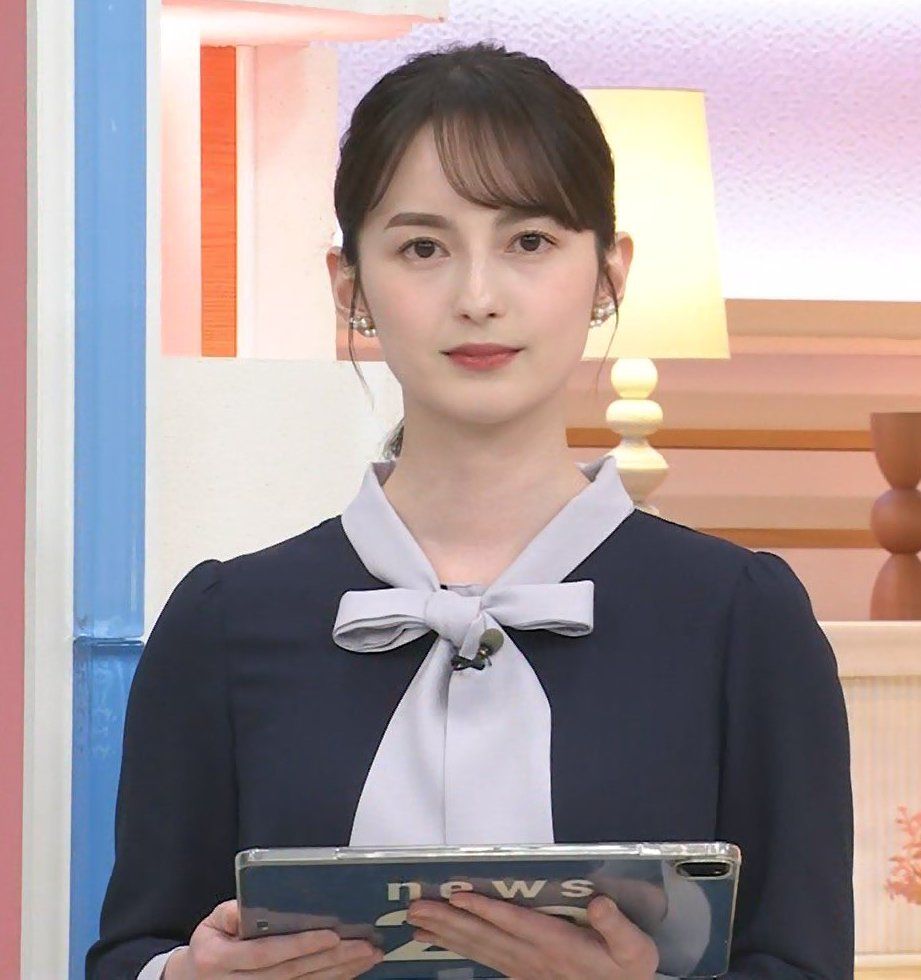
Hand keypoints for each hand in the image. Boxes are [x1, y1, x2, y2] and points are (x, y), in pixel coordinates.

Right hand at [164, 899, 383, 978]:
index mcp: (220, 961)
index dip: (300, 945)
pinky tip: (352, 971)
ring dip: (340, 973)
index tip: (331, 935)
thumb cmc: (210, 943)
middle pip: (292, 974)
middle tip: (365, 945)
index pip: (266, 954)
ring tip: (368, 956)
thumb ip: (235, 911)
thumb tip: (260, 901)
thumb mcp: (214, 921)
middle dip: (333, 960)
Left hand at [405, 892, 658, 979]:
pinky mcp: (520, 975)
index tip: (458, 895)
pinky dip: (459, 948)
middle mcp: (534, 958)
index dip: (487, 909)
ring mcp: (524, 970)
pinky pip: (483, 959)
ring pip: (479, 949)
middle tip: (417, 907)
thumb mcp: (634, 949)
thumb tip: (597, 902)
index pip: (514, 923)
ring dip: (446, 934)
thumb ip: (616, 925)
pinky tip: (440, 940)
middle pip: (485, 937)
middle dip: (449, 921)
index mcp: (558, 945)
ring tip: (417, 922)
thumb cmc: (627, 970)